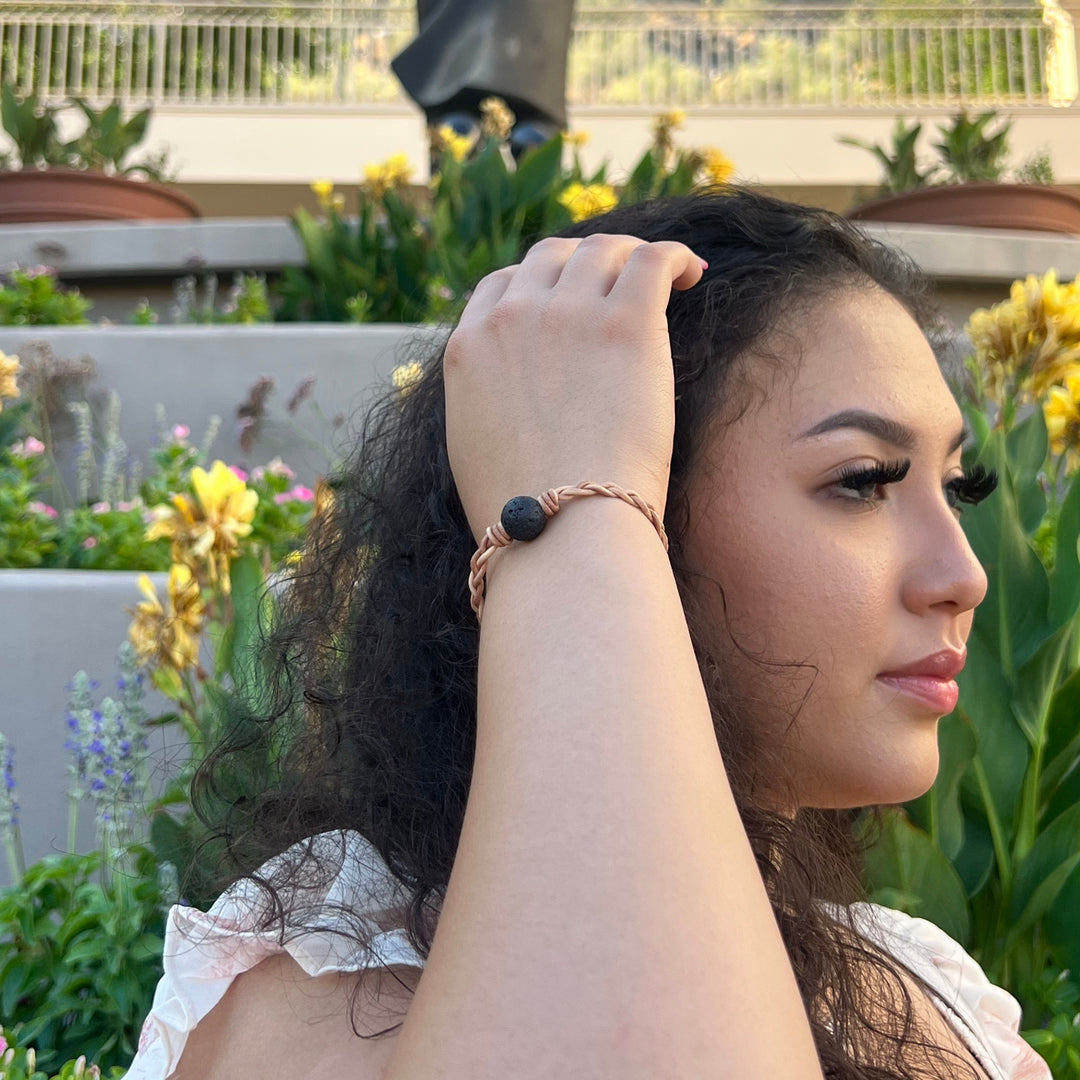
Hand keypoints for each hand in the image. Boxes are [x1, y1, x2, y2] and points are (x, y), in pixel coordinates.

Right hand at [443, 234, 705, 545]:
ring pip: (605, 251)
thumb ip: (485, 399)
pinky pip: (654, 259)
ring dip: (632, 258)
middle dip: (588, 263)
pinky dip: (675, 257)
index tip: (570, 296)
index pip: (503, 284)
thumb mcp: (473, 447)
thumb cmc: (526, 511)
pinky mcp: (624, 323)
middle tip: (621, 284)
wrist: (561, 527)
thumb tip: (513, 395)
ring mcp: (567, 314)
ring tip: (664, 279)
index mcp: (469, 347)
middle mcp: (513, 317)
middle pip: (553, 257)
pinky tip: (691, 275)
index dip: (541, 282)